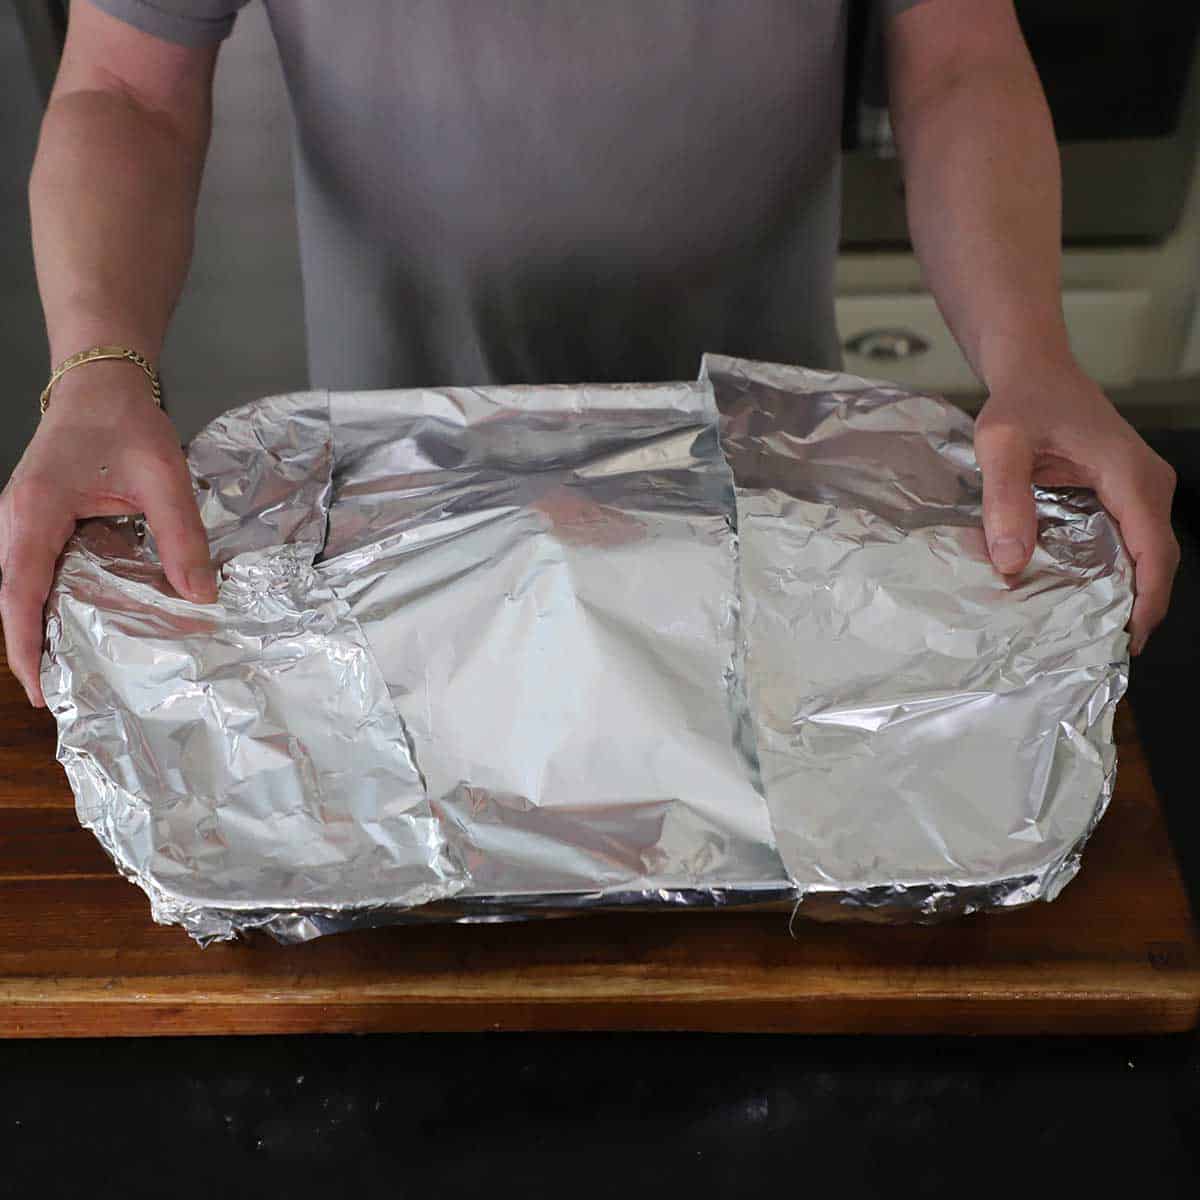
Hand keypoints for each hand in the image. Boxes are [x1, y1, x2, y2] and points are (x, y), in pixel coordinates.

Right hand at [0, 361, 216, 706]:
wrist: (103, 382)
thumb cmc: (126, 421)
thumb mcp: (164, 478)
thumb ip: (181, 537)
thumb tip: (201, 594)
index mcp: (34, 513)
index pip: (18, 594)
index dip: (25, 646)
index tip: (37, 690)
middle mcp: (17, 522)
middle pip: (14, 600)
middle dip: (33, 648)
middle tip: (65, 695)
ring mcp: (24, 521)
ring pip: (24, 588)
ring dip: (43, 627)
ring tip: (75, 670)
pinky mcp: (40, 520)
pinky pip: (40, 570)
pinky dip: (56, 600)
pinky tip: (88, 622)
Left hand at [974, 358, 1178, 653]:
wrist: (1035, 369)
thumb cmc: (1021, 402)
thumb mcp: (1000, 445)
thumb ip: (1004, 500)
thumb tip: (1011, 562)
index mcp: (1129, 475)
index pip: (1155, 550)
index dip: (1147, 600)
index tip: (1129, 639)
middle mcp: (1147, 484)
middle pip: (1159, 560)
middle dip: (1139, 606)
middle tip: (1102, 651)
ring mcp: (1141, 488)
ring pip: (1148, 552)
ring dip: (1129, 591)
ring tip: (1093, 634)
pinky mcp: (1127, 492)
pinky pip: (1133, 539)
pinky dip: (1118, 569)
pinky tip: (1085, 595)